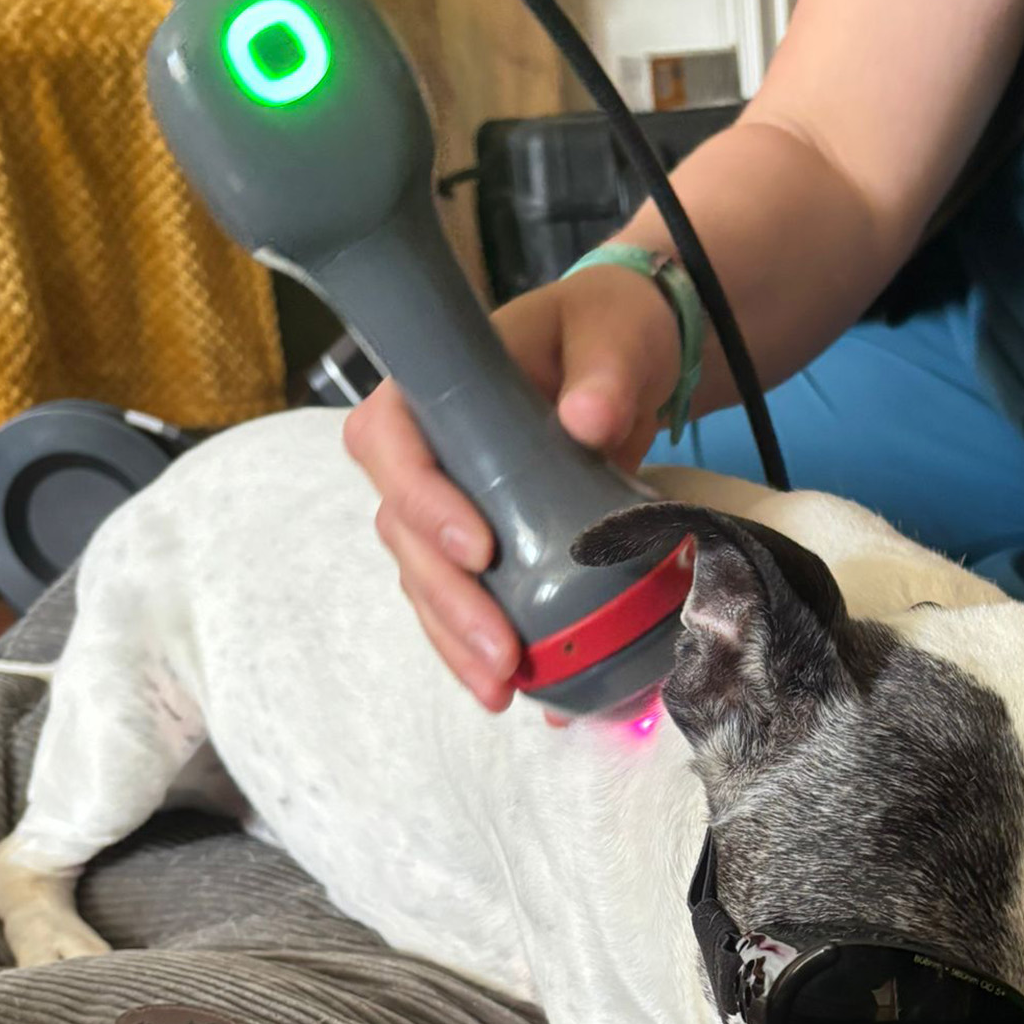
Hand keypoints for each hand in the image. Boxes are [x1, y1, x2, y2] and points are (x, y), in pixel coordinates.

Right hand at [344, 265, 680, 710]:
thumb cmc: (610, 329)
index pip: (390, 443)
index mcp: (436, 389)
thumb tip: (586, 420)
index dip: (421, 500)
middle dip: (447, 602)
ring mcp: (453, 504)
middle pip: (405, 533)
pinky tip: (530, 694)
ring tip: (503, 691)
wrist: (632, 359)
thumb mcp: (616, 334)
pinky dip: (491, 648)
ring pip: (429, 581)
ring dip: (457, 642)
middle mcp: (429, 452)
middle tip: (500, 655)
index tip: (479, 550)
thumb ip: (605, 371)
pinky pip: (471, 602)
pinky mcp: (488, 546)